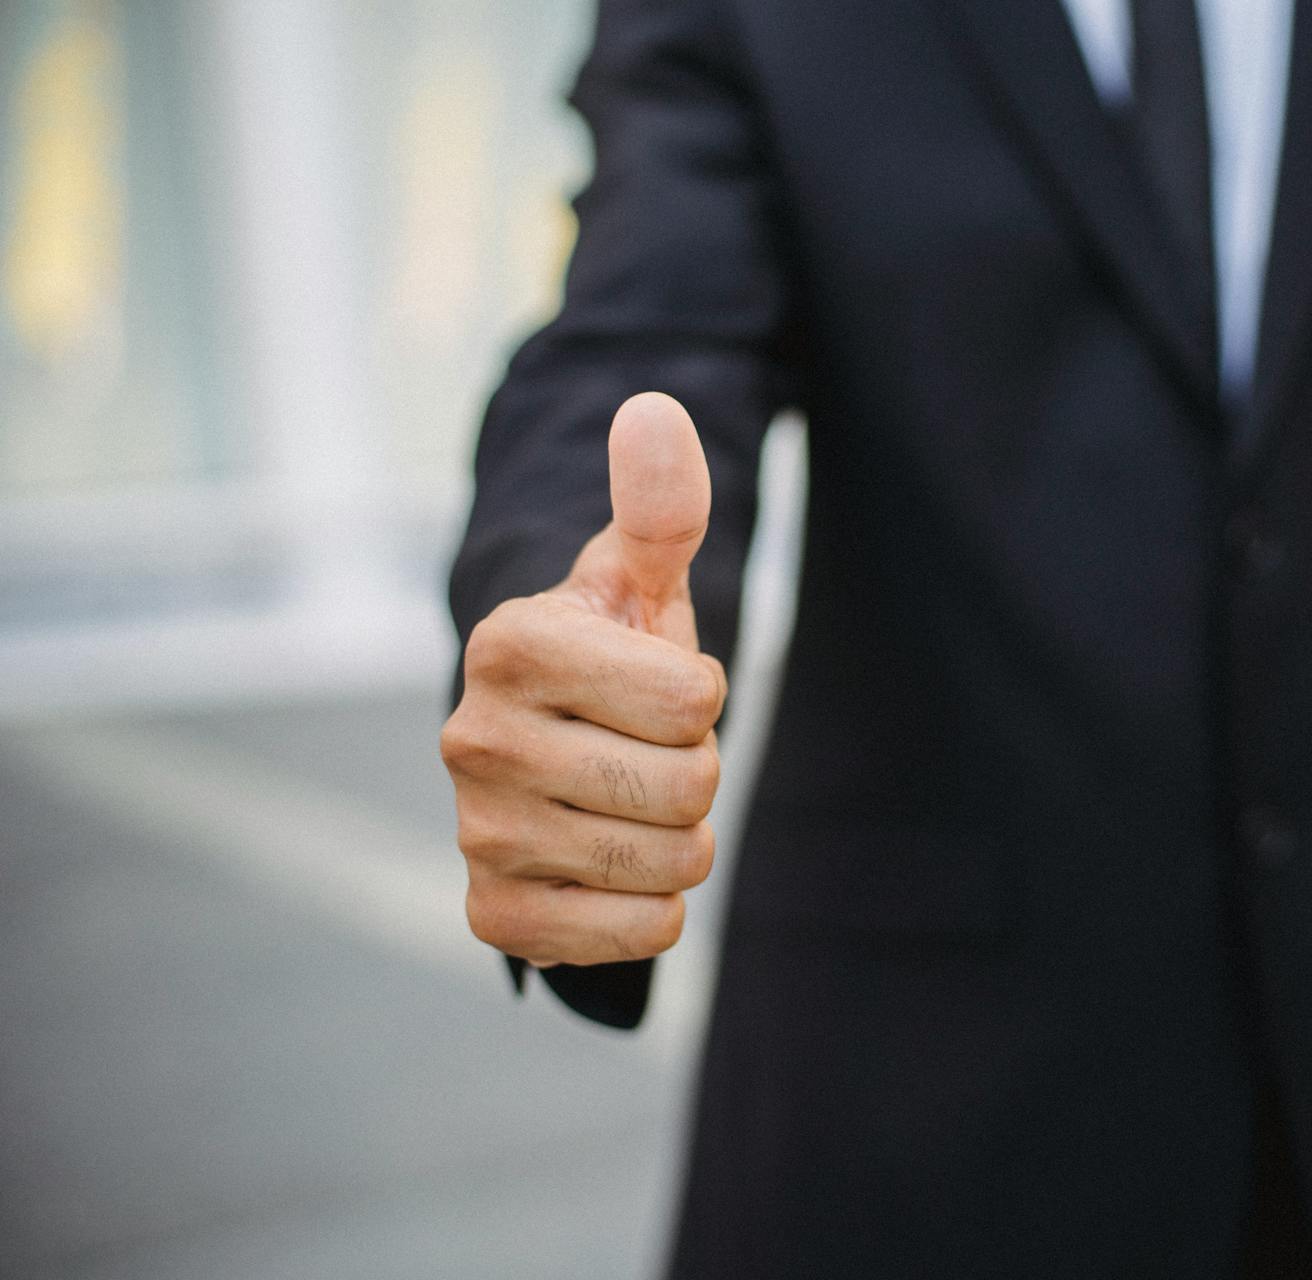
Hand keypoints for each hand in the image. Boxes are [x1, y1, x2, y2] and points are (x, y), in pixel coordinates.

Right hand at [442, 392, 724, 966]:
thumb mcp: (638, 575)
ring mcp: (477, 834)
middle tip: (646, 750)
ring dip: (681, 838)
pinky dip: (654, 908)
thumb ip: (659, 502)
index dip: (702, 696)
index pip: (696, 700)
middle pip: (688, 787)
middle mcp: (473, 739)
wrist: (548, 750)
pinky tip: (613, 866)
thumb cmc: (609, 653)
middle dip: (696, 771)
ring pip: (673, 861)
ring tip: (631, 801)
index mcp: (511, 644)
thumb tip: (654, 412)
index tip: (655, 686)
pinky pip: (641, 932)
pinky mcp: (494, 915)